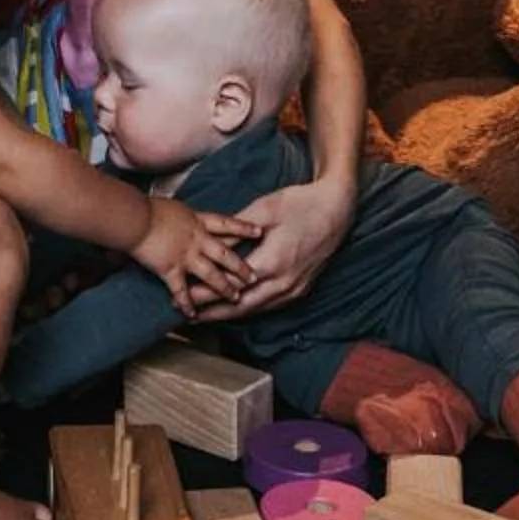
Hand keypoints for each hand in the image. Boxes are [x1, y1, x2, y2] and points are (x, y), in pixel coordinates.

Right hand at [132, 196, 258, 318]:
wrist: (135, 218)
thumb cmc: (148, 208)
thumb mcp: (173, 207)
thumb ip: (183, 217)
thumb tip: (183, 215)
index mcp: (197, 221)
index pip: (226, 224)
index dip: (243, 228)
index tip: (259, 232)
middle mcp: (196, 239)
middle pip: (225, 254)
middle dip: (241, 267)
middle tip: (254, 277)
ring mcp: (186, 256)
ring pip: (211, 275)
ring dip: (224, 288)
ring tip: (235, 298)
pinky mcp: (171, 269)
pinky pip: (182, 290)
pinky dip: (187, 303)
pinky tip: (192, 314)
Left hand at [190, 175, 350, 320]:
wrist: (337, 208)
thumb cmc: (300, 204)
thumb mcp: (263, 211)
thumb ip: (234, 232)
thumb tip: (208, 245)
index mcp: (273, 263)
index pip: (229, 286)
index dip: (204, 293)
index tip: (181, 295)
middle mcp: (284, 283)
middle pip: (241, 307)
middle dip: (212, 312)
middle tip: (186, 314)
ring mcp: (295, 289)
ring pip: (256, 310)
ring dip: (229, 314)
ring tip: (204, 315)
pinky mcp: (301, 289)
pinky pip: (269, 305)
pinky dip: (248, 308)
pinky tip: (235, 308)